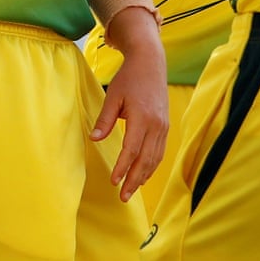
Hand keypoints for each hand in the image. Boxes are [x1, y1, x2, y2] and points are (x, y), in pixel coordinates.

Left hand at [90, 6, 167, 200]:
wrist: (150, 63)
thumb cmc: (130, 78)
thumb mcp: (113, 96)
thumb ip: (105, 120)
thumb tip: (94, 140)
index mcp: (142, 117)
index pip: (132, 149)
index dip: (123, 167)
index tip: (114, 181)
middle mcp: (156, 124)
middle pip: (146, 159)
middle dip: (134, 179)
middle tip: (123, 197)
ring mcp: (163, 126)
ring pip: (155, 158)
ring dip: (143, 176)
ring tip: (131, 190)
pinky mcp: (165, 126)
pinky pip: (160, 151)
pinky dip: (152, 166)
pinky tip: (143, 174)